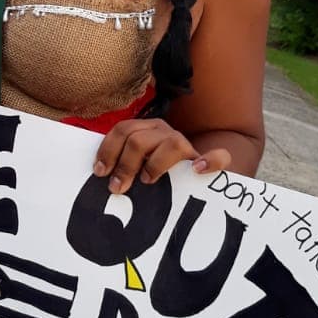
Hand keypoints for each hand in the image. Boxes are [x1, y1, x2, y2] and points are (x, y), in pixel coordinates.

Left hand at [93, 119, 231, 193]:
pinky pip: (218, 157)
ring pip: (172, 143)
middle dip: (125, 164)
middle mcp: (165, 133)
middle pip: (140, 139)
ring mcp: (186, 145)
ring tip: (147, 181)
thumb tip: (98, 175)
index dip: (108, 150)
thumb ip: (121, 164)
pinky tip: (196, 170)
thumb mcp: (136, 165)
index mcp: (146, 130)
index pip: (123, 129)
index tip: (99, 172)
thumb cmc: (155, 174)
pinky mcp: (208, 161)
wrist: (195, 173)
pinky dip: (209, 161)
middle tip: (117, 188)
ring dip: (155, 164)